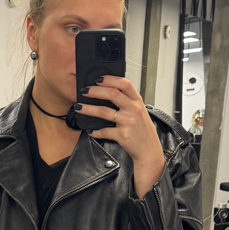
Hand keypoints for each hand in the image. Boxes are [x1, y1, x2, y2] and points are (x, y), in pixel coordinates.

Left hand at [76, 76, 164, 196]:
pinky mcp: (122, 135)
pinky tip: (91, 131)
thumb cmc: (143, 131)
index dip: (110, 79)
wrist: (149, 150)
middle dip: (95, 91)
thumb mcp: (140, 112)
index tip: (98, 79)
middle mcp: (133, 109)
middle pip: (112, 94)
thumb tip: (110, 93)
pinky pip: (104, 131)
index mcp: (137, 102)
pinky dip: (96, 131)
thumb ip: (128, 102)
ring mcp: (128, 122)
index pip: (125, 84)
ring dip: (88, 109)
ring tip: (79, 107)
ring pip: (104, 111)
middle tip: (84, 91)